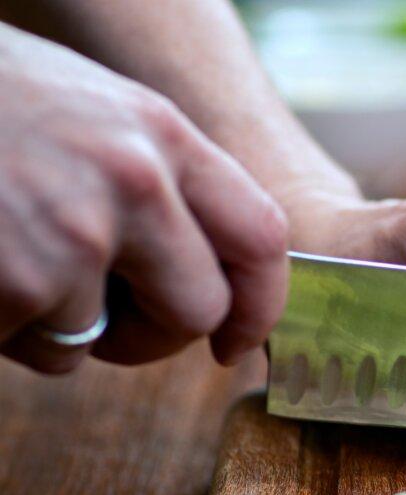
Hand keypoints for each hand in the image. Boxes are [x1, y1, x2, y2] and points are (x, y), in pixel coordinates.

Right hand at [0, 24, 287, 372]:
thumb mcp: (93, 114)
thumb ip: (159, 181)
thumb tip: (211, 269)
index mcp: (161, 134)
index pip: (262, 237)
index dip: (261, 303)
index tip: (234, 341)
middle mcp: (131, 182)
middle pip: (199, 310)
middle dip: (156, 337)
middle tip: (111, 327)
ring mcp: (71, 236)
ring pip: (98, 341)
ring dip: (52, 327)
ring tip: (2, 250)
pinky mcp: (15, 285)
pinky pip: (33, 352)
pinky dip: (2, 330)